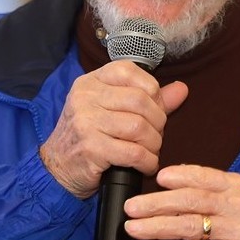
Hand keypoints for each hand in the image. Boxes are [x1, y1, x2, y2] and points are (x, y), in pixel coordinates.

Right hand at [39, 61, 187, 198]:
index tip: (155, 108)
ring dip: (154, 143)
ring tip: (151, 151)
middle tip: (155, 135)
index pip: (130, 71)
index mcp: (91, 81)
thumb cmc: (89, 136)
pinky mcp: (91, 149)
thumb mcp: (112, 110)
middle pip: (140, 100)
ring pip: (139, 127)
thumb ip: (148, 99)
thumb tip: (182, 89)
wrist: (56, 168)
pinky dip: (148, 161)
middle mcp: (86, 97)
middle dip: (157, 121)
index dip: (151, 90)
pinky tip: (146, 165)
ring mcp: (86, 122)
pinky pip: (133, 152)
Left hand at [124, 164, 239, 239]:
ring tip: (133, 228)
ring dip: (157, 227)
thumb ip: (218, 188)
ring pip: (189, 226)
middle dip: (156, 203)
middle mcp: (238, 206)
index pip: (205, 176)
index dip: (180, 176)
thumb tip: (179, 180)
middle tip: (132, 206)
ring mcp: (237, 232)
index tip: (157, 178)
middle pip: (191, 201)